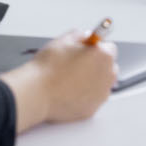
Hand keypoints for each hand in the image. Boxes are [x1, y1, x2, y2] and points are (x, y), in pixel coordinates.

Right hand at [0, 29, 116, 129]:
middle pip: (108, 67)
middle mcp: (107, 76)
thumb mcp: (63, 40)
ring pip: (101, 84)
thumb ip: (80, 35)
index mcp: (104, 56)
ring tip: (70, 79)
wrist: (36, 93)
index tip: (86, 49)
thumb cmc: (48, 68)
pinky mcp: (92, 109)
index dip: (95, 47)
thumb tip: (85, 37)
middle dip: (96, 64)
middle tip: (77, 64)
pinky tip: (68, 91)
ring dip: (91, 80)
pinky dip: (84, 95)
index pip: (109, 47)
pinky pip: (92, 99)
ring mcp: (101, 95)